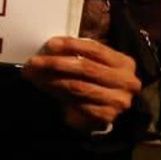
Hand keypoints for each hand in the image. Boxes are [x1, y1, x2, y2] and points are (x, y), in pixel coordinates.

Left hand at [23, 36, 140, 130]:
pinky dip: (58, 95)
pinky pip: (77, 103)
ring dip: (51, 80)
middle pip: (86, 67)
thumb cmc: (92, 83)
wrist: (97, 112)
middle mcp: (126, 81)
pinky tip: (45, 89)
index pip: (95, 49)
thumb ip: (75, 54)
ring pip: (78, 86)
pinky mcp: (107, 115)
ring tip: (34, 75)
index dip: (71, 45)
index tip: (49, 44)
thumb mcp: (89, 64)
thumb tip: (50, 47)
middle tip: (34, 61)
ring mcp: (118, 100)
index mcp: (124, 63)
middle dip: (56, 63)